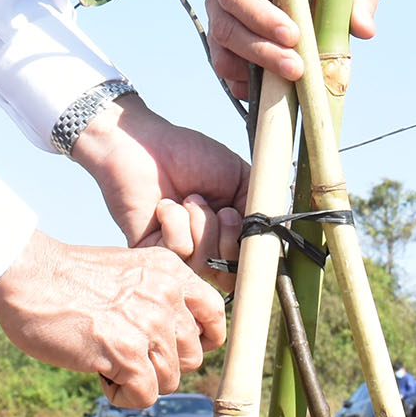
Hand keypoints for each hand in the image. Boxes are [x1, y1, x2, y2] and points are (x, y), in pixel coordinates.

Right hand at [0, 230, 228, 407]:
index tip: (177, 348)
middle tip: (125, 351)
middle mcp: (168, 296)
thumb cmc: (69, 277)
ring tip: (108, 358)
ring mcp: (150, 325)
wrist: (29, 275)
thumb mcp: (128, 270)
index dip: (201, 339)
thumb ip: (157, 297)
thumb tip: (174, 339)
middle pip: (193, 357)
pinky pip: (146, 396)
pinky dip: (123, 395)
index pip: (215, 314)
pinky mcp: (128, 354)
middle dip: (161, 364)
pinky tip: (100, 374)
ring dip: (139, 380)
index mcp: (171, 272)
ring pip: (170, 380)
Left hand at [71, 95, 246, 279]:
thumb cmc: (190, 154)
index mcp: (227, 231)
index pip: (247, 264)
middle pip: (230, 272)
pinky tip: (165, 205)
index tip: (241, 218)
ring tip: (189, 199)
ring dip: (201, 223)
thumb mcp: (240, 177)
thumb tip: (268, 239)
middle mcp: (204, 247)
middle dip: (228, 235)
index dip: (250, 250)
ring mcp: (178, 252)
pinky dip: (176, 223)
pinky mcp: (152, 253)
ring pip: (205, 262)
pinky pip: (179, 252)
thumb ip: (259, 207)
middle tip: (219, 208)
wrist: (147, 144)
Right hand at [205, 0, 415, 102]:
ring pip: (223, 55)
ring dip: (256, 72)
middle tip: (296, 67)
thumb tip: (365, 28)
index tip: (294, 35)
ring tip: (292, 81)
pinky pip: (228, 78)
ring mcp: (220, 30)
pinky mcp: (226, 57)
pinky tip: (276, 93)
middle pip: (225, 26)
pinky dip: (247, 88)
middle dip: (261, 50)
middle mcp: (222, 0)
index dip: (260, 15)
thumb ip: (356, 0)